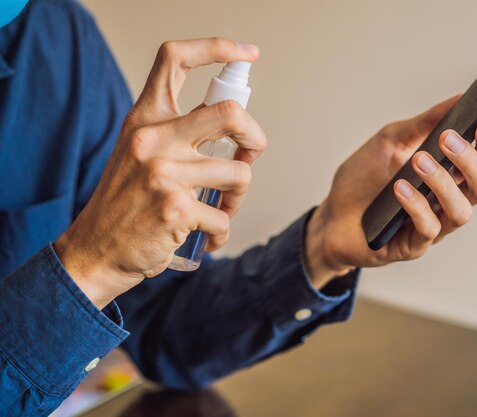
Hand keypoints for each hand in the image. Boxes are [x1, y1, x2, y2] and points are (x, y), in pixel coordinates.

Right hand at [55, 38, 266, 308]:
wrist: (95, 251)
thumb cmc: (125, 203)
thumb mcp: (138, 153)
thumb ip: (176, 133)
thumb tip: (236, 128)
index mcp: (144, 118)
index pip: (175, 59)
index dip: (217, 47)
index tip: (248, 53)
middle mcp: (153, 138)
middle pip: (230, 112)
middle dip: (255, 137)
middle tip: (249, 155)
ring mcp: (163, 174)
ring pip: (239, 173)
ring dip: (239, 197)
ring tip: (222, 209)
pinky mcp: (176, 209)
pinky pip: (224, 217)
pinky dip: (222, 232)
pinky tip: (208, 238)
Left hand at [305, 95, 476, 287]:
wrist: (330, 213)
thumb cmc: (363, 178)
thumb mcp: (390, 142)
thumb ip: (423, 123)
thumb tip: (459, 97)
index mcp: (448, 176)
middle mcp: (446, 203)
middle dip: (471, 161)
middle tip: (447, 139)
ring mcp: (432, 226)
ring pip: (461, 211)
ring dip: (442, 182)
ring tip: (418, 161)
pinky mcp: (412, 246)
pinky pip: (428, 229)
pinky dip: (416, 205)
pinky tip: (400, 188)